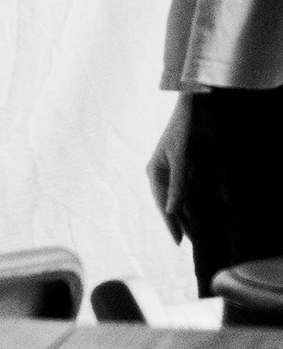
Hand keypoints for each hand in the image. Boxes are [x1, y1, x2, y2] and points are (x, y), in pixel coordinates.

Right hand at [147, 95, 191, 243]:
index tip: (178, 242)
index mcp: (154, 172)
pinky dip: (187, 200)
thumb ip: (178, 185)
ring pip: (175, 197)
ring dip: (183, 212)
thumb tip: (173, 211)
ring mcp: (169, 169)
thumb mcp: (182, 158)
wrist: (190, 105)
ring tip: (191, 231)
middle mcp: (159, 173)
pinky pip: (182, 188)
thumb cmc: (184, 129)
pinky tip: (194, 210)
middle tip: (187, 242)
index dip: (171, 223)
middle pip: (168, 203)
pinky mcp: (180, 165)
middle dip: (177, 221)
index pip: (163, 204)